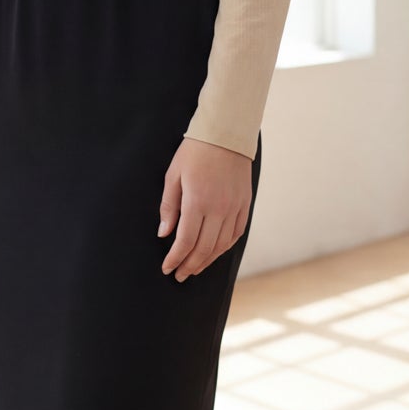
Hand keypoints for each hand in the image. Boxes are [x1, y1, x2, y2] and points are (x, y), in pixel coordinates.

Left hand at [158, 137, 252, 280]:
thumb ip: (169, 207)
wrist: (226, 134)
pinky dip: (224, 248)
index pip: (185, 240)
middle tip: (179, 275)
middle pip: (203, 248)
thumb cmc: (194, 152)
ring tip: (194, 269)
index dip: (175, 258)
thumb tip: (164, 234)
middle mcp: (218, 208)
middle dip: (189, 265)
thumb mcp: (173, 175)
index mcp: (197, 201)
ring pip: (221, 245)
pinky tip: (214, 253)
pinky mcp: (244, 204)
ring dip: (206, 261)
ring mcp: (234, 207)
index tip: (167, 268)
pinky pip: (236, 234)